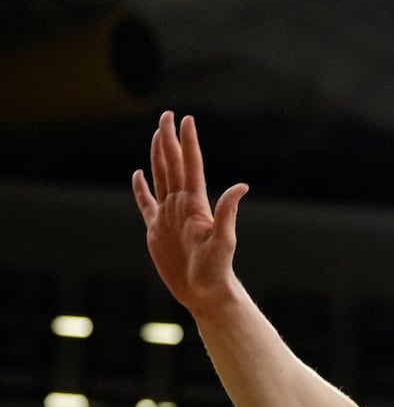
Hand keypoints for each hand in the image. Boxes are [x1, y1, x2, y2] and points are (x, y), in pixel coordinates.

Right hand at [131, 111, 248, 314]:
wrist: (204, 291)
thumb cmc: (217, 269)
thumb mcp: (224, 240)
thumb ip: (228, 212)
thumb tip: (242, 186)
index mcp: (196, 204)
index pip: (191, 166)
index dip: (188, 142)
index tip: (187, 119)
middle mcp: (182, 205)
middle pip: (173, 165)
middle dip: (169, 140)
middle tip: (168, 115)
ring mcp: (168, 216)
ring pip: (160, 178)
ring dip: (158, 156)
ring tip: (157, 134)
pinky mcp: (156, 230)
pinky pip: (146, 204)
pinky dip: (141, 189)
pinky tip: (138, 174)